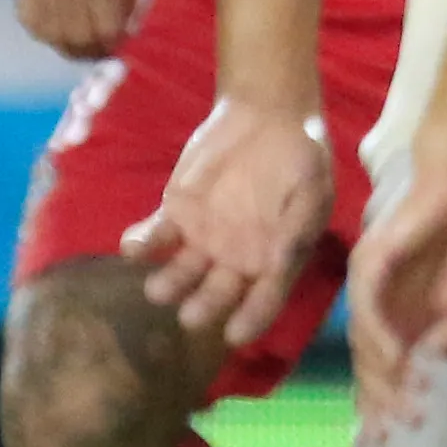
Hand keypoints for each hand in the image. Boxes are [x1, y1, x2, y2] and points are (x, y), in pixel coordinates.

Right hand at [16, 0, 151, 59]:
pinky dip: (43, 31)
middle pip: (76, 35)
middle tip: (104, 52)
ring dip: (67, 45)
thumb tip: (127, 36)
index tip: (124, 47)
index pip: (106, 26)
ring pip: (49, 32)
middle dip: (93, 51)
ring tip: (83, 45)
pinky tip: (59, 31)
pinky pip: (28, 17)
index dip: (116, 44)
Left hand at [126, 97, 333, 346]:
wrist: (268, 112)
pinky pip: (155, 237)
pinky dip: (141, 245)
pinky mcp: (177, 215)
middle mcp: (237, 256)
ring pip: (180, 273)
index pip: (265, 295)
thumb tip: (281, 264)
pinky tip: (133, 246)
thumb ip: (298, 226)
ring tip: (158, 290)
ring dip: (167, 284)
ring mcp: (204, 238)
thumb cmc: (302, 152)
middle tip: (190, 316)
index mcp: (275, 255)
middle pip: (217, 292)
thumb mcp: (312, 185)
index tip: (235, 334)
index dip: (252, 317)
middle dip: (203, 307)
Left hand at [349, 157, 446, 424]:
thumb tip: (446, 359)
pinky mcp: (370, 264)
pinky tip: (395, 357)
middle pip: (369, 365)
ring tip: (400, 403)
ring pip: (365, 342)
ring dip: (381, 375)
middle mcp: (376, 313)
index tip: (398, 435)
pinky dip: (379, 335)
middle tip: (398, 428)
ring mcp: (369, 290)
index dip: (389, 403)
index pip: (385, 373)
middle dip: (383, 399)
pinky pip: (367, 306)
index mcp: (401, 326)